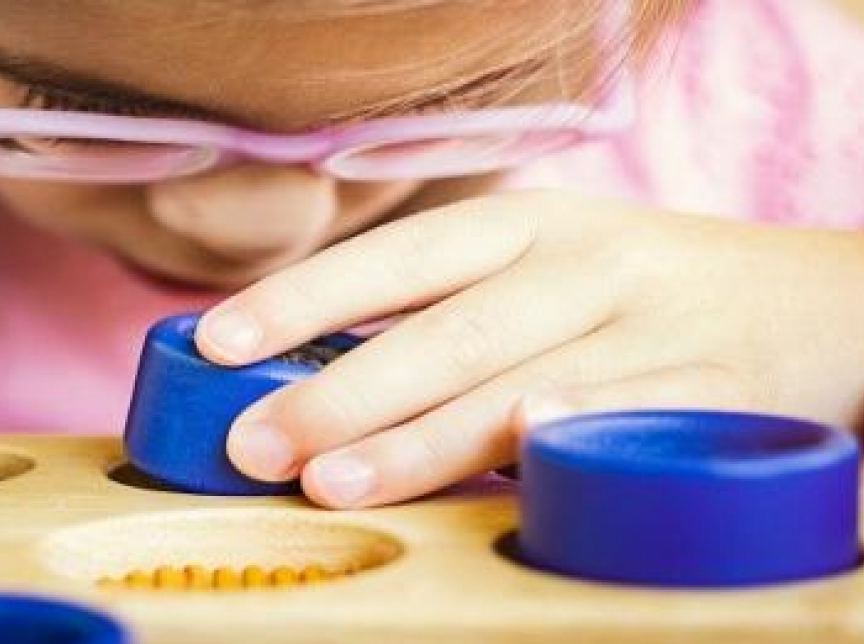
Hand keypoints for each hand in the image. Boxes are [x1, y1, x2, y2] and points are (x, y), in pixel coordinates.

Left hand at [196, 191, 863, 507]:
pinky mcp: (716, 385)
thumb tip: (308, 381)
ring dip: (418, 436)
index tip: (216, 340)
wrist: (818, 301)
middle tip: (251, 442)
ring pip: (516, 381)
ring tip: (330, 481)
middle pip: (443, 328)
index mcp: (526, 224)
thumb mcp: (548, 272)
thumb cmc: (640, 298)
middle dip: (337, 391)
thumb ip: (447, 316)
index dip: (304, 297)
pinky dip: (573, 429)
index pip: (398, 256)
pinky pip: (631, 415)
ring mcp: (650, 323)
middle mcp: (582, 262)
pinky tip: (520, 449)